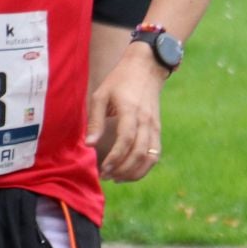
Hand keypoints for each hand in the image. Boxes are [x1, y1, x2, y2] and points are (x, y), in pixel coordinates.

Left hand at [86, 47, 165, 181]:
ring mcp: (154, 126)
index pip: (126, 140)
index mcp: (130, 111)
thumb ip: (95, 120)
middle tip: (106, 176)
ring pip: (150, 157)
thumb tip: (89, 145)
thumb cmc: (119, 81)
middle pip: (139, 153)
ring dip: (134, 172)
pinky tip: (130, 172)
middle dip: (122, 169)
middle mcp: (146, 121)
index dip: (116, 158)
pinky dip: (145, 167)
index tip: (103, 169)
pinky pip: (155, 154)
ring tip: (117, 178)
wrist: (146, 69)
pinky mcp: (158, 130)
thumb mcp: (101, 95)